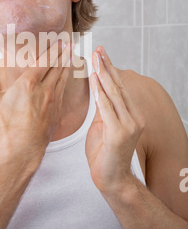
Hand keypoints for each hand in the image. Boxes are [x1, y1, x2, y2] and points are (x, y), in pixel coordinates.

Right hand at [0, 39, 71, 158]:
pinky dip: (65, 83)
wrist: (22, 146)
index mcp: (29, 82)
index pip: (45, 61)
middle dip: (63, 54)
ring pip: (63, 79)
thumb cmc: (6, 123)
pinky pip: (63, 93)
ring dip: (66, 67)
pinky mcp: (57, 112)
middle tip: (69, 45)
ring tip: (70, 58)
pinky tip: (65, 82)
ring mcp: (53, 101)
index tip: (60, 41)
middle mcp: (44, 89)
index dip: (53, 50)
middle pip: (57, 67)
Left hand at [85, 46, 144, 194]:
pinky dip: (99, 91)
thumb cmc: (105, 155)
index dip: (111, 69)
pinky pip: (106, 107)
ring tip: (95, 57)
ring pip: (114, 93)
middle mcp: (134, 117)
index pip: (120, 87)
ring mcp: (129, 125)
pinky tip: (94, 77)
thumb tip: (98, 93)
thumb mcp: (103, 127)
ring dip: (103, 73)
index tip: (102, 54)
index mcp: (131, 115)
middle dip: (107, 66)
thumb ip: (103, 111)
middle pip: (119, 86)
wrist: (111, 179)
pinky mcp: (119, 132)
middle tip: (98, 48)